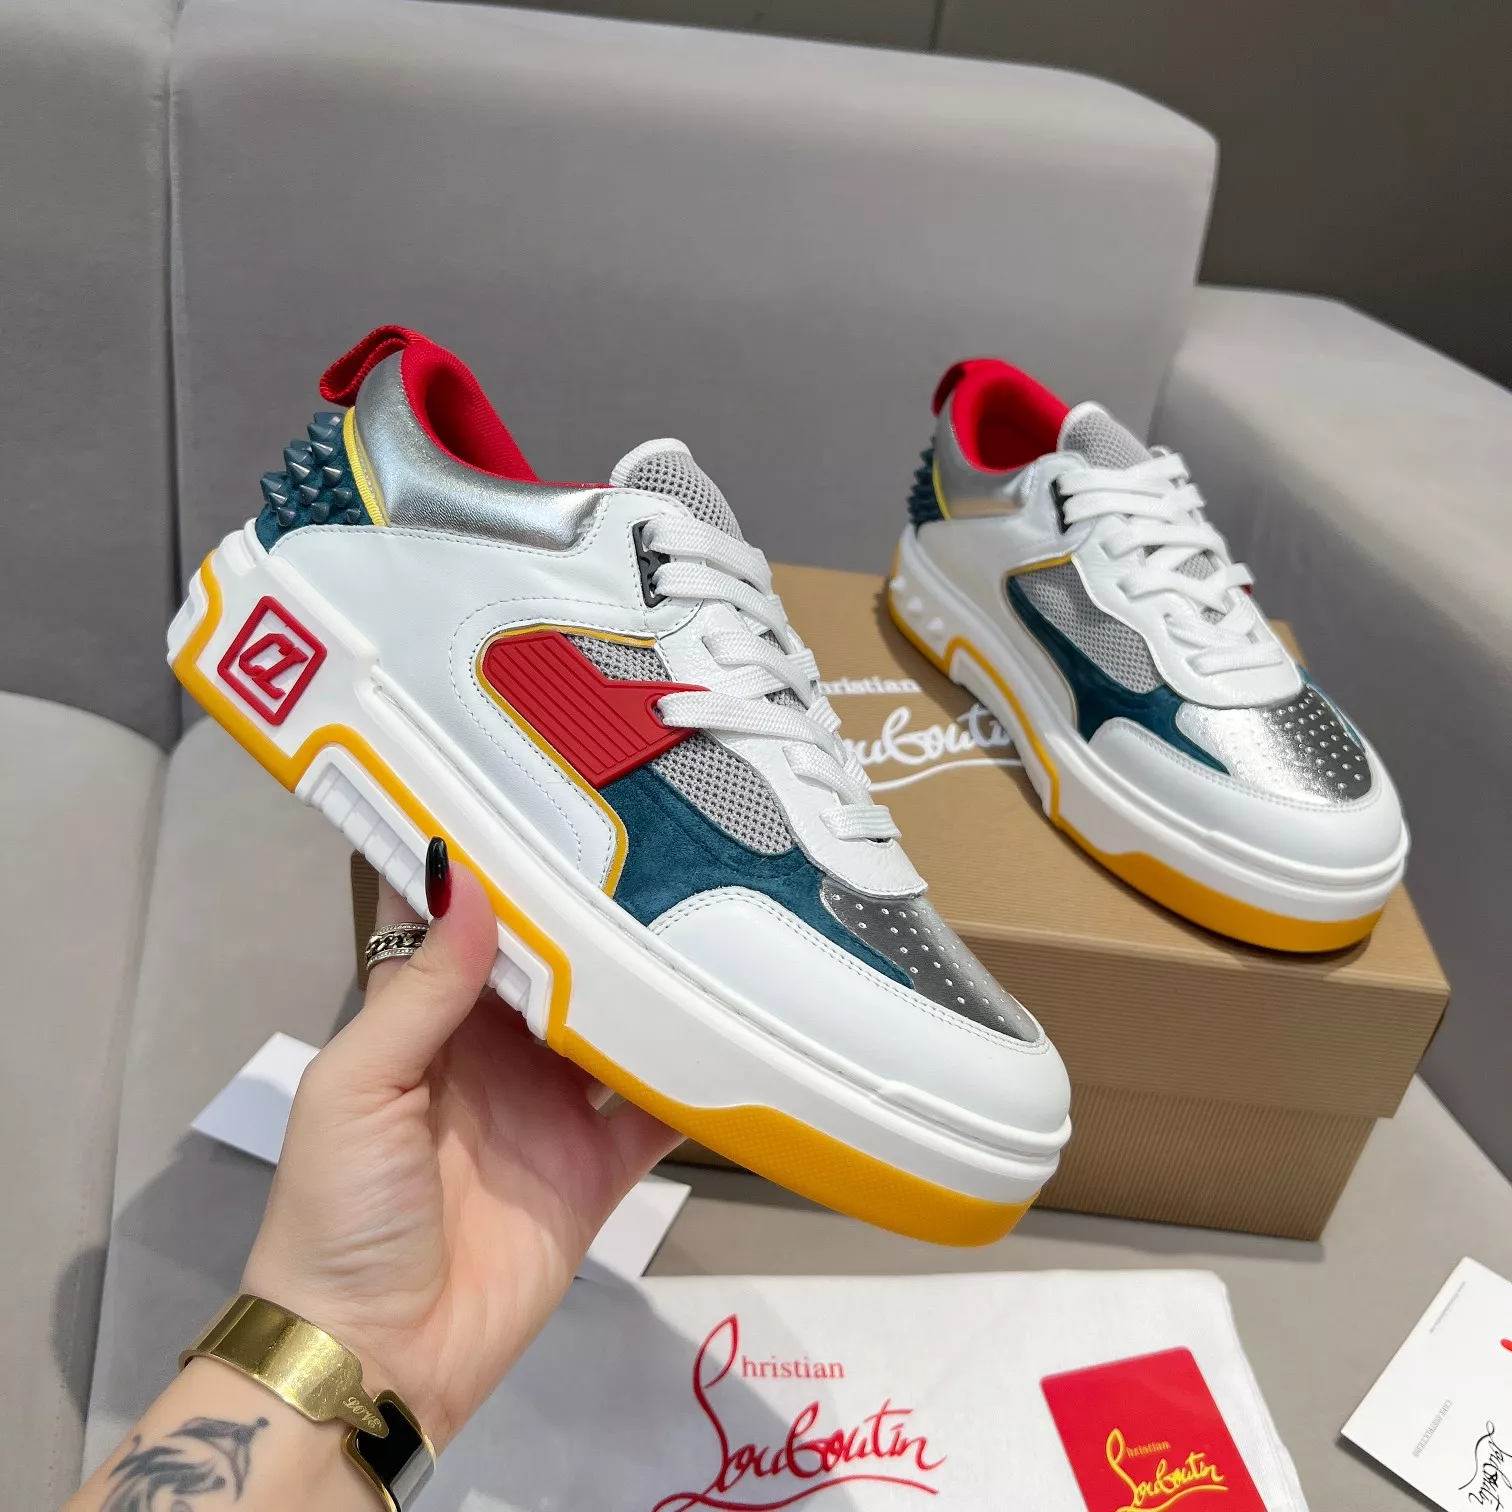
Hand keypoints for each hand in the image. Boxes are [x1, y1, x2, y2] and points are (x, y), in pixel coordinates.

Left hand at [240, 842, 680, 1448]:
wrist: (378, 1356)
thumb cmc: (341, 1206)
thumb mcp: (357, 1086)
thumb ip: (419, 990)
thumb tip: (466, 874)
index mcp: (427, 1021)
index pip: (468, 925)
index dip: (500, 866)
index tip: (551, 796)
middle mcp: (496, 1052)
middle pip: (557, 968)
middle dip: (595, 914)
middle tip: (662, 836)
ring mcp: (553, 1108)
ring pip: (615, 1027)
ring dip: (654, 985)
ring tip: (714, 909)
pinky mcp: (599, 1166)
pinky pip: (658, 1112)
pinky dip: (697, 1080)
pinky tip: (742, 1025)